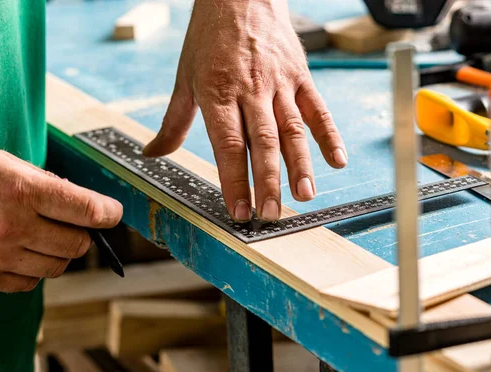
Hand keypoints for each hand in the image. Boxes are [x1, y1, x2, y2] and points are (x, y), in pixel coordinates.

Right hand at [0, 147, 122, 292]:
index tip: (112, 213)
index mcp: (21, 190)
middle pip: (78, 244)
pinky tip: (21, 250)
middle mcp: (11, 226)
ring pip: (59, 266)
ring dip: (60, 252)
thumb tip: (91, 207)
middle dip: (83, 233)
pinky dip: (35, 269)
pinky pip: (32, 283)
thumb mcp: (9, 165)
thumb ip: (51, 186)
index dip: (108, 213)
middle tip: (72, 224)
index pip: (87, 210)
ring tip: (42, 235)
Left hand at [143, 0, 346, 221]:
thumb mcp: (184, 77)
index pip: (228, 144)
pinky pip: (317, 108)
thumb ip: (173, 122)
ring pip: (292, 129)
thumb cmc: (209, 37)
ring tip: (304, 196)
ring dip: (300, 165)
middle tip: (271, 215)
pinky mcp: (300, 76)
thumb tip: (153, 153)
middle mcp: (250, 90)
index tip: (239, 211)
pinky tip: (338, 160)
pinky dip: (329, 134)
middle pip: (263, 142)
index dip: (234, 180)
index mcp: (217, 93)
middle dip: (268, 182)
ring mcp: (279, 83)